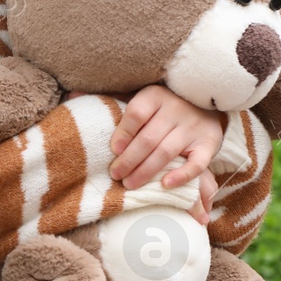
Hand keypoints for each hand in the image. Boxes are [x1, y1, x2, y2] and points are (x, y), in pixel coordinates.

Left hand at [109, 86, 222, 225]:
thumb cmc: (162, 106)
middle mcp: (175, 109)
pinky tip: (166, 185)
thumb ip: (110, 100)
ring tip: (129, 184)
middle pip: (148, 138)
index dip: (122, 133)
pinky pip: (197, 162)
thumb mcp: (139, 97)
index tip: (113, 150)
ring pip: (167, 152)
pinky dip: (183, 175)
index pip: (135, 112)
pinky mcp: (209, 144)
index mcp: (155, 96)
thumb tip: (70, 96)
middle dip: (129, 160)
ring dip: (146, 171)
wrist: (204, 105)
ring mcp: (193, 127)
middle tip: (115, 175)